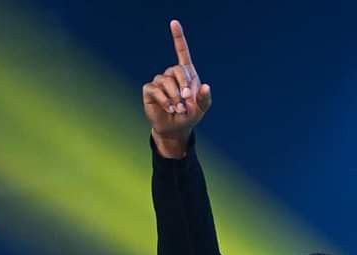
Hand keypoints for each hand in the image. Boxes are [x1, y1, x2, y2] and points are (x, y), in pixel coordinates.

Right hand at [142, 20, 211, 150]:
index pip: (181, 51)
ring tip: (179, 109)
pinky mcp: (150, 90)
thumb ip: (205, 98)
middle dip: (183, 84)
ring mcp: (160, 81)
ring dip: (175, 97)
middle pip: (176, 69)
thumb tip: (206, 86)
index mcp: (186, 74)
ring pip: (166, 82)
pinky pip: (157, 91)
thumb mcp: (201, 109)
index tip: (174, 23)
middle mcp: (171, 74)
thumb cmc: (190, 116)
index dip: (178, 37)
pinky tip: (170, 109)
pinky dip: (165, 101)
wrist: (176, 129)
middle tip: (187, 99)